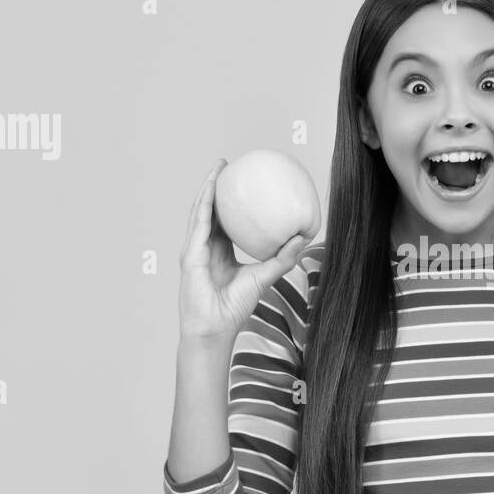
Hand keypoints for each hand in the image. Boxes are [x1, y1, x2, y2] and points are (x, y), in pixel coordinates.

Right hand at [178, 159, 308, 340]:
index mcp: (218, 252)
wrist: (215, 329)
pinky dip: (204, 204)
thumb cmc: (235, 308)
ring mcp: (194, 250)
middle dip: (216, 186)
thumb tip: (304, 237)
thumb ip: (282, 258)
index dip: (230, 202)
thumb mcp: (264, 276)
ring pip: (200, 211)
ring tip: (219, 167)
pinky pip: (198, 224)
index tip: (242, 183)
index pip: (223, 221)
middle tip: (228, 165)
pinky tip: (211, 188)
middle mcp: (204, 248)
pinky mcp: (189, 254)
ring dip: (207, 187)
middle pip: (209, 210)